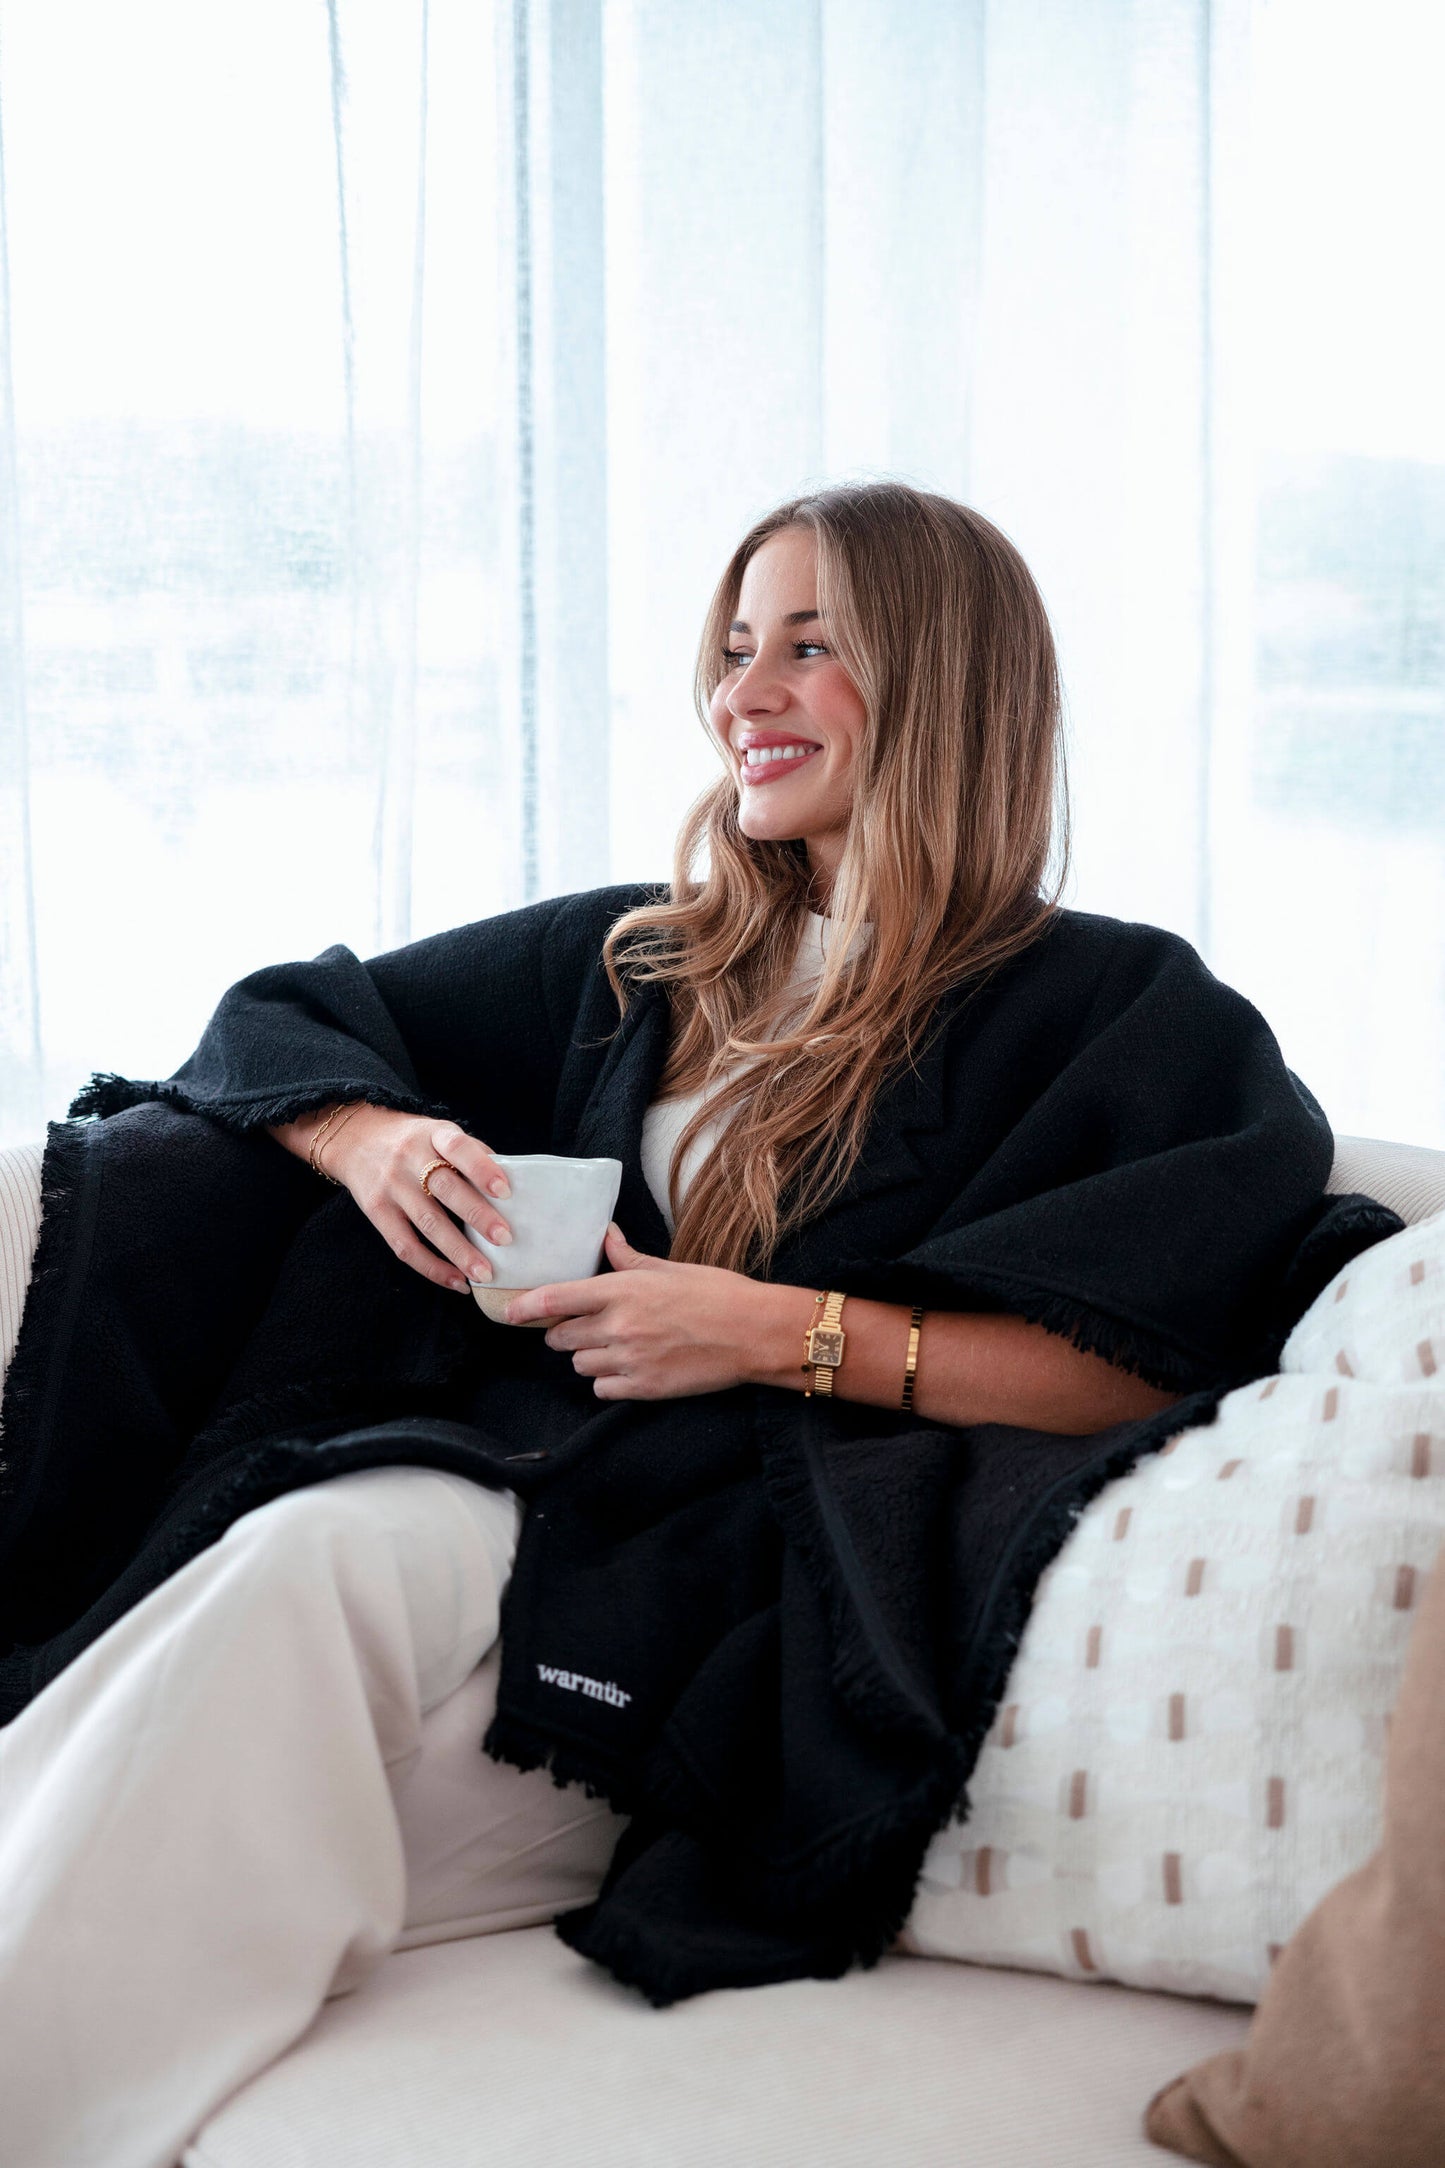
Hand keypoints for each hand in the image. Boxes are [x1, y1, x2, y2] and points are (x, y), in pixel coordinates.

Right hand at [273, 1106, 515, 1293]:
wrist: (354, 1140)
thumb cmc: (413, 1141)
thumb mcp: (439, 1132)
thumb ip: (471, 1153)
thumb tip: (514, 1185)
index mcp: (433, 1134)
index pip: (458, 1148)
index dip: (482, 1169)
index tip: (506, 1192)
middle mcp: (409, 1158)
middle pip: (446, 1189)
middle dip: (477, 1216)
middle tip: (505, 1239)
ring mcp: (391, 1186)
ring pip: (427, 1223)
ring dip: (458, 1252)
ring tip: (485, 1273)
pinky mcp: (377, 1212)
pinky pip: (405, 1246)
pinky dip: (432, 1267)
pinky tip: (456, 1281)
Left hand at [504, 1225, 774, 1398]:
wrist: (754, 1333)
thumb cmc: (717, 1294)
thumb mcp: (670, 1268)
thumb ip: (629, 1258)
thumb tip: (607, 1236)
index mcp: (622, 1289)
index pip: (555, 1299)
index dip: (525, 1307)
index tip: (509, 1312)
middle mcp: (618, 1325)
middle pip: (559, 1337)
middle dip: (563, 1332)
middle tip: (582, 1326)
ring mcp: (629, 1359)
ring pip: (579, 1364)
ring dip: (587, 1356)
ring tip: (614, 1347)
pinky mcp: (644, 1388)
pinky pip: (601, 1389)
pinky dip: (607, 1382)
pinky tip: (628, 1369)